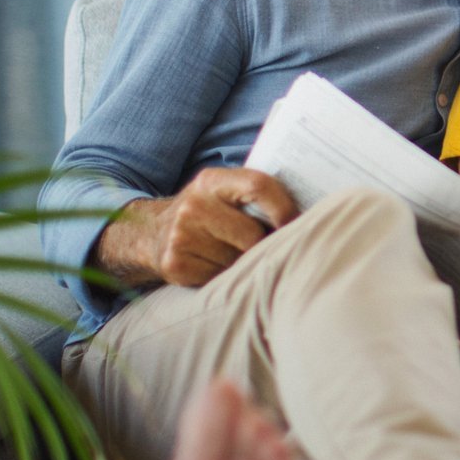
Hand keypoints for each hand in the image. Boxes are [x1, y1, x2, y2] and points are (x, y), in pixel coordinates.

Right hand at [92, 167, 299, 288]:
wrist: (150, 233)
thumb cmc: (205, 213)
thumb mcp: (223, 193)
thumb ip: (255, 195)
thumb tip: (309, 212)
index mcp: (212, 181)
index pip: (258, 186)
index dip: (284, 208)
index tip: (297, 224)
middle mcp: (194, 205)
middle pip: (252, 234)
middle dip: (265, 246)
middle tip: (268, 249)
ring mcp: (181, 236)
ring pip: (237, 260)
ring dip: (245, 264)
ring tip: (235, 255)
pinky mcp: (174, 264)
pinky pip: (219, 278)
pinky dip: (225, 277)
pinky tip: (216, 266)